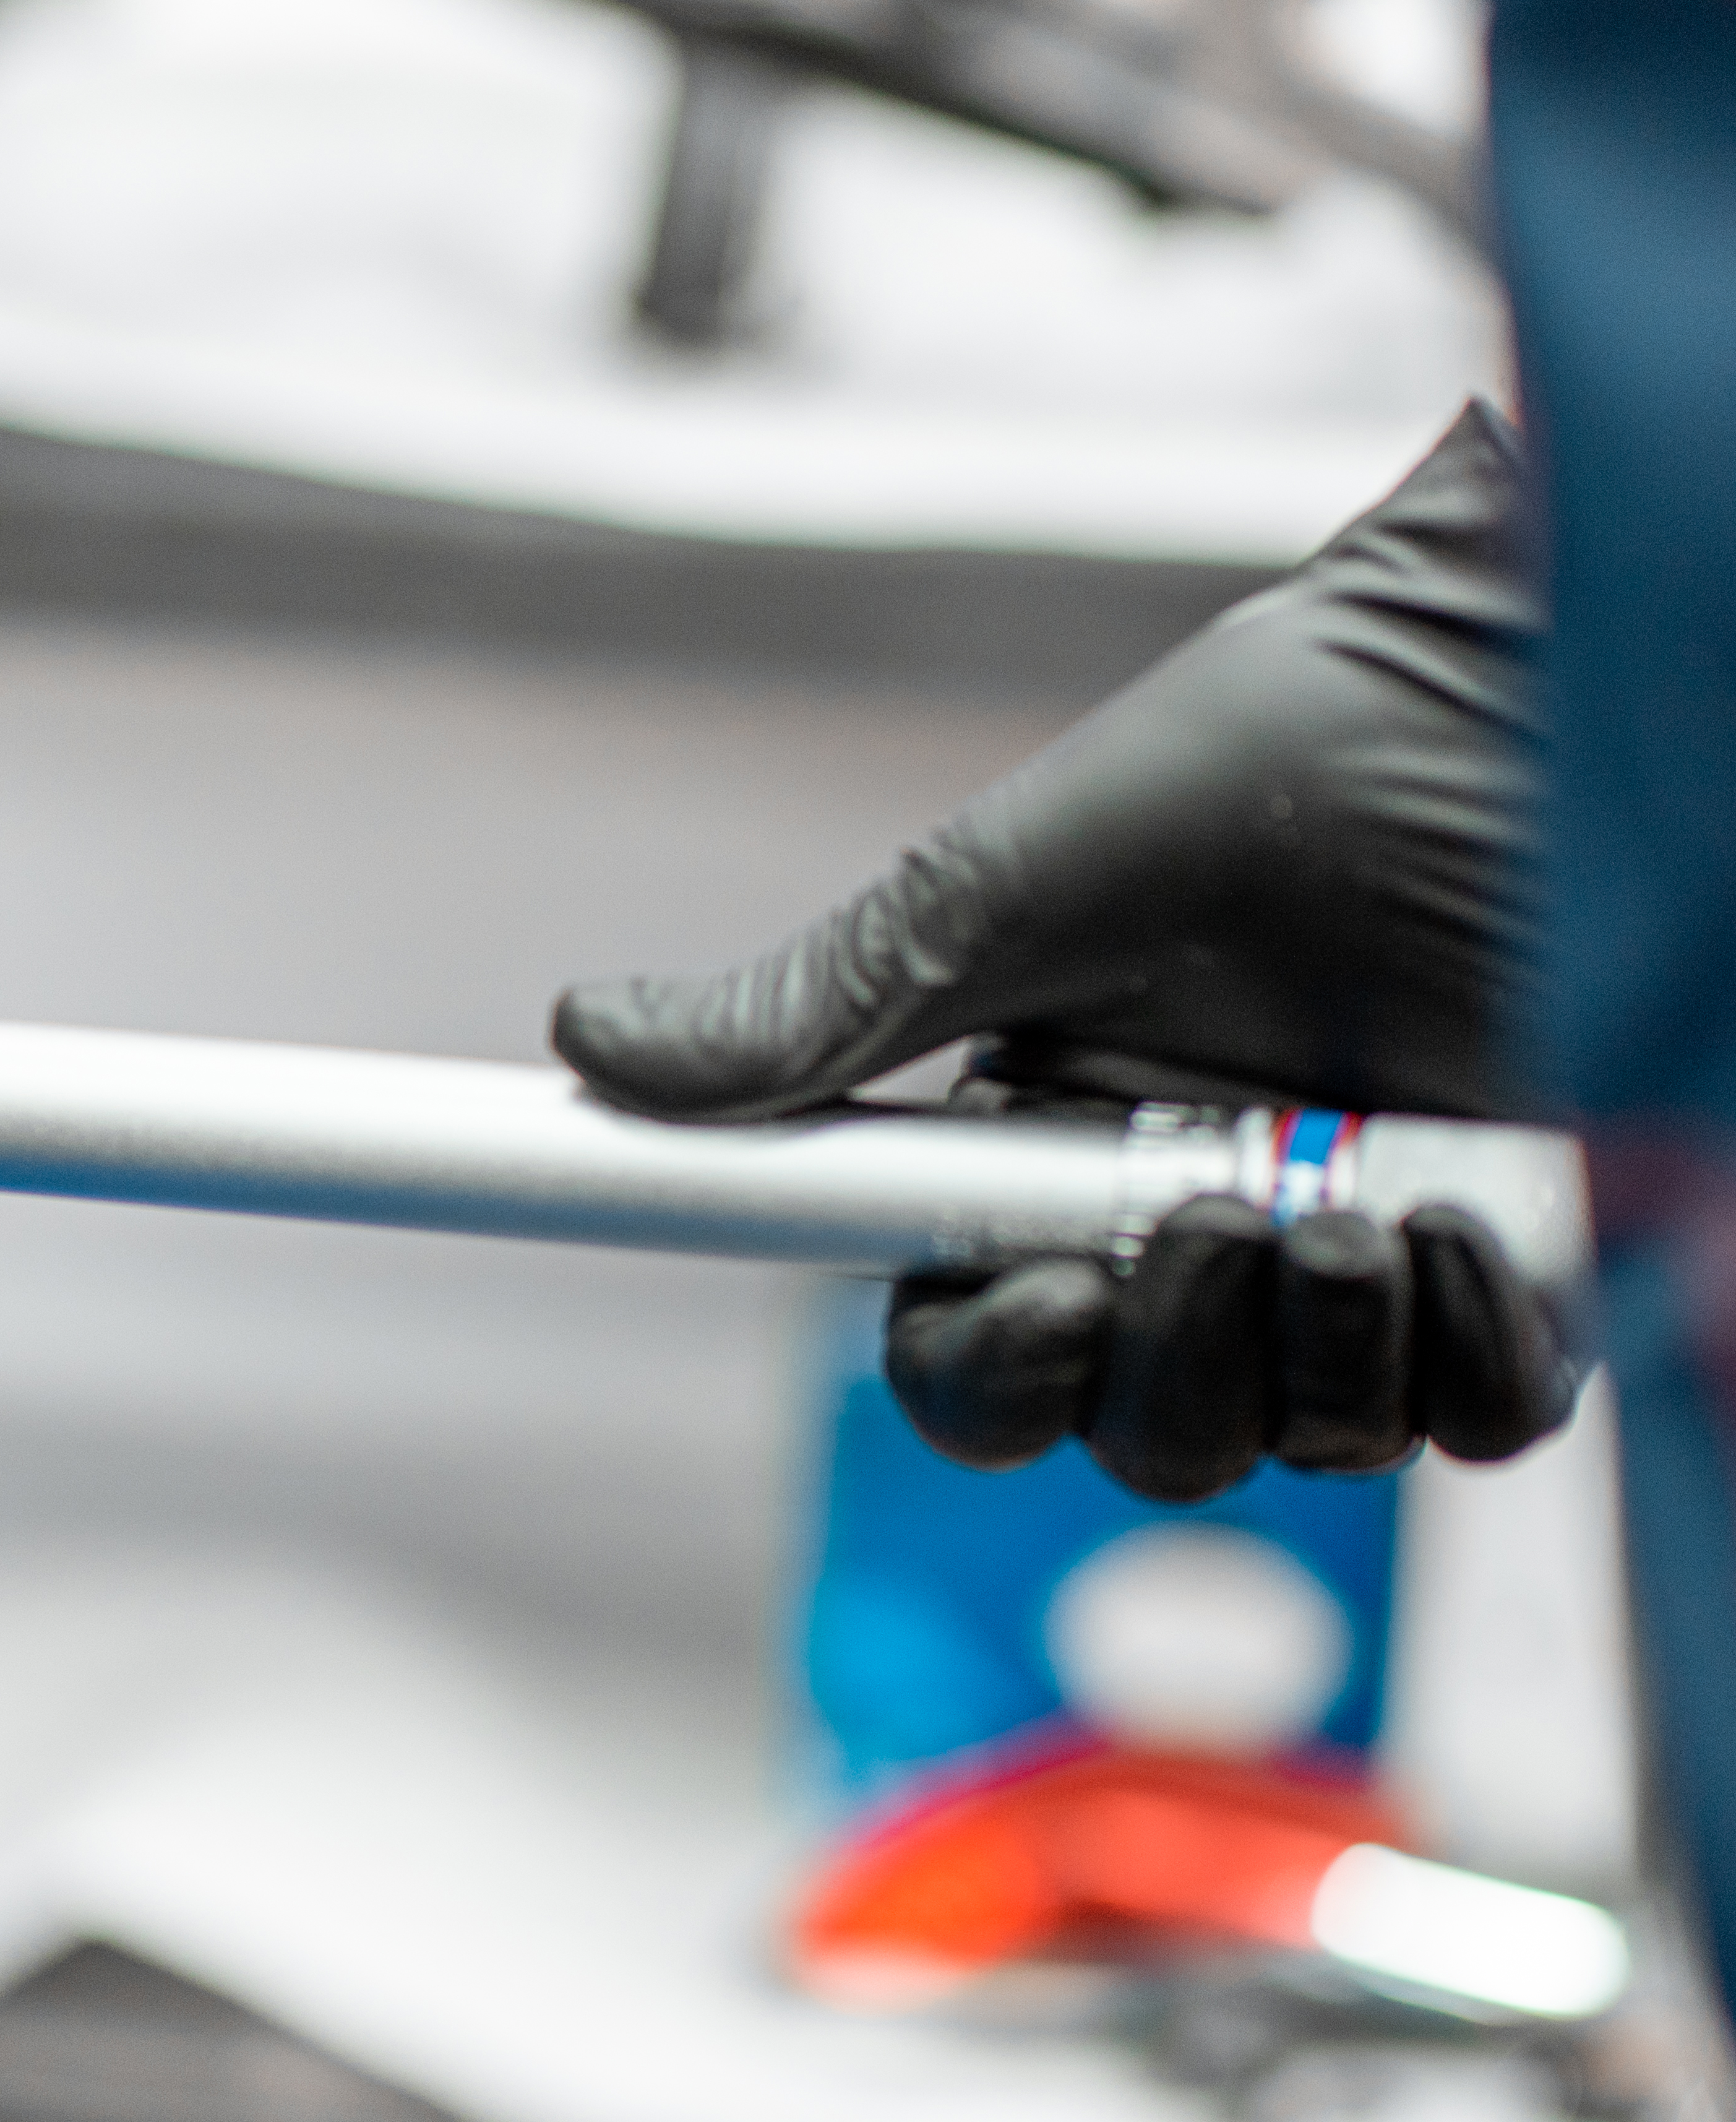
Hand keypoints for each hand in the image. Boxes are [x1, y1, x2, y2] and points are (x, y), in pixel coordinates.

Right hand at [549, 403, 1578, 1499]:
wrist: (1526, 680)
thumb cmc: (1287, 745)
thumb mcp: (1014, 880)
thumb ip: (821, 1005)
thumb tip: (592, 1038)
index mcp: (1061, 1145)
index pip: (975, 1347)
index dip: (984, 1369)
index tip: (1031, 1304)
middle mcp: (1205, 1216)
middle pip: (1134, 1430)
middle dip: (1160, 1368)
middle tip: (1206, 1222)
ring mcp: (1368, 1250)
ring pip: (1306, 1441)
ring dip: (1315, 1356)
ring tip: (1351, 1201)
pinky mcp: (1527, 1256)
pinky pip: (1486, 1414)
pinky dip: (1469, 1357)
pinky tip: (1457, 1224)